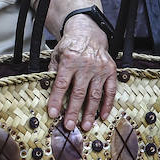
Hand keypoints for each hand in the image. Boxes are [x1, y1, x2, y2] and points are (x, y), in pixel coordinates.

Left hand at [48, 16, 117, 131]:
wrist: (88, 34)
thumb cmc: (70, 47)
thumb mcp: (56, 55)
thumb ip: (52, 72)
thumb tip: (48, 91)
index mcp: (69, 60)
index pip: (61, 84)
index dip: (56, 100)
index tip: (53, 114)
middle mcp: (86, 65)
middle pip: (78, 93)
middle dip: (73, 111)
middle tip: (69, 126)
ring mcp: (100, 69)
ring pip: (95, 95)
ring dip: (90, 112)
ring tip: (86, 126)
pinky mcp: (111, 71)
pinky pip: (110, 91)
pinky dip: (107, 104)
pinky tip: (103, 116)